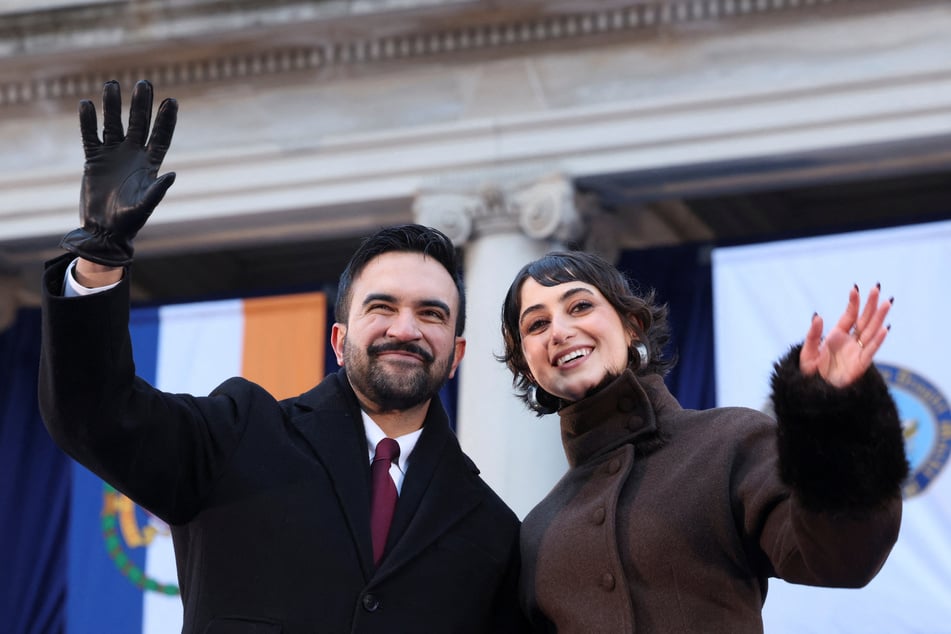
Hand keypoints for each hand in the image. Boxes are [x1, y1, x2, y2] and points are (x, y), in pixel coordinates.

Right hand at [60, 80, 177, 265]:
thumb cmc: (128, 222)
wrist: (104, 230)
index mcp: (150, 165)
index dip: (166, 120)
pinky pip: (90, 136)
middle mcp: (133, 155)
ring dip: (113, 106)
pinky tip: (86, 105)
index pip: (161, 137)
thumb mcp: (145, 206)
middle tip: (144, 83)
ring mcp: (113, 155)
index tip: (171, 101)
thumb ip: (157, 190)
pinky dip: (88, 121)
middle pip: (139, 124)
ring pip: (114, 124)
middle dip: (141, 104)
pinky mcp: (94, 159)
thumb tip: (172, 174)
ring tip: (112, 84)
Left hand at [800, 284, 892, 387]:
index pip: (849, 316)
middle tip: (877, 288)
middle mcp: (850, 342)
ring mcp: (856, 353)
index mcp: (837, 336)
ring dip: (879, 318)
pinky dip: (877, 341)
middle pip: (864, 320)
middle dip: (871, 305)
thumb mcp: (807, 352)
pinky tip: (884, 329)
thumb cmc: (810, 373)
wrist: (813, 393)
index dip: (853, 303)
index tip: (855, 288)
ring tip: (886, 303)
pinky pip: (870, 351)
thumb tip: (817, 316)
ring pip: (871, 332)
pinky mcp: (860, 365)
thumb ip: (813, 334)